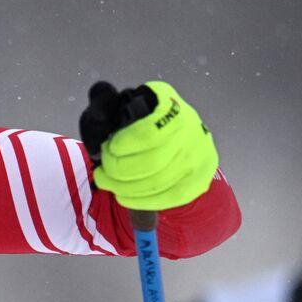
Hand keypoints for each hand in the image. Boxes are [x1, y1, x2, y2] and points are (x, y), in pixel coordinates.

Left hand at [79, 80, 218, 210]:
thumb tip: (101, 111)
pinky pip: (170, 197)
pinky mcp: (200, 179)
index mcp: (170, 103)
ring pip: (159, 182)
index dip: (123, 146)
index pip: (149, 133)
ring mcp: (199, 155)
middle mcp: (191, 128)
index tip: (108, 148)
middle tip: (102, 171)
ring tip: (107, 183)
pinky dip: (141, 201)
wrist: (164, 136)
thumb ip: (102, 101)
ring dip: (124, 188)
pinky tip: (123, 196)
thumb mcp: (114, 104)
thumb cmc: (132, 122)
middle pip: (153, 162)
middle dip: (119, 170)